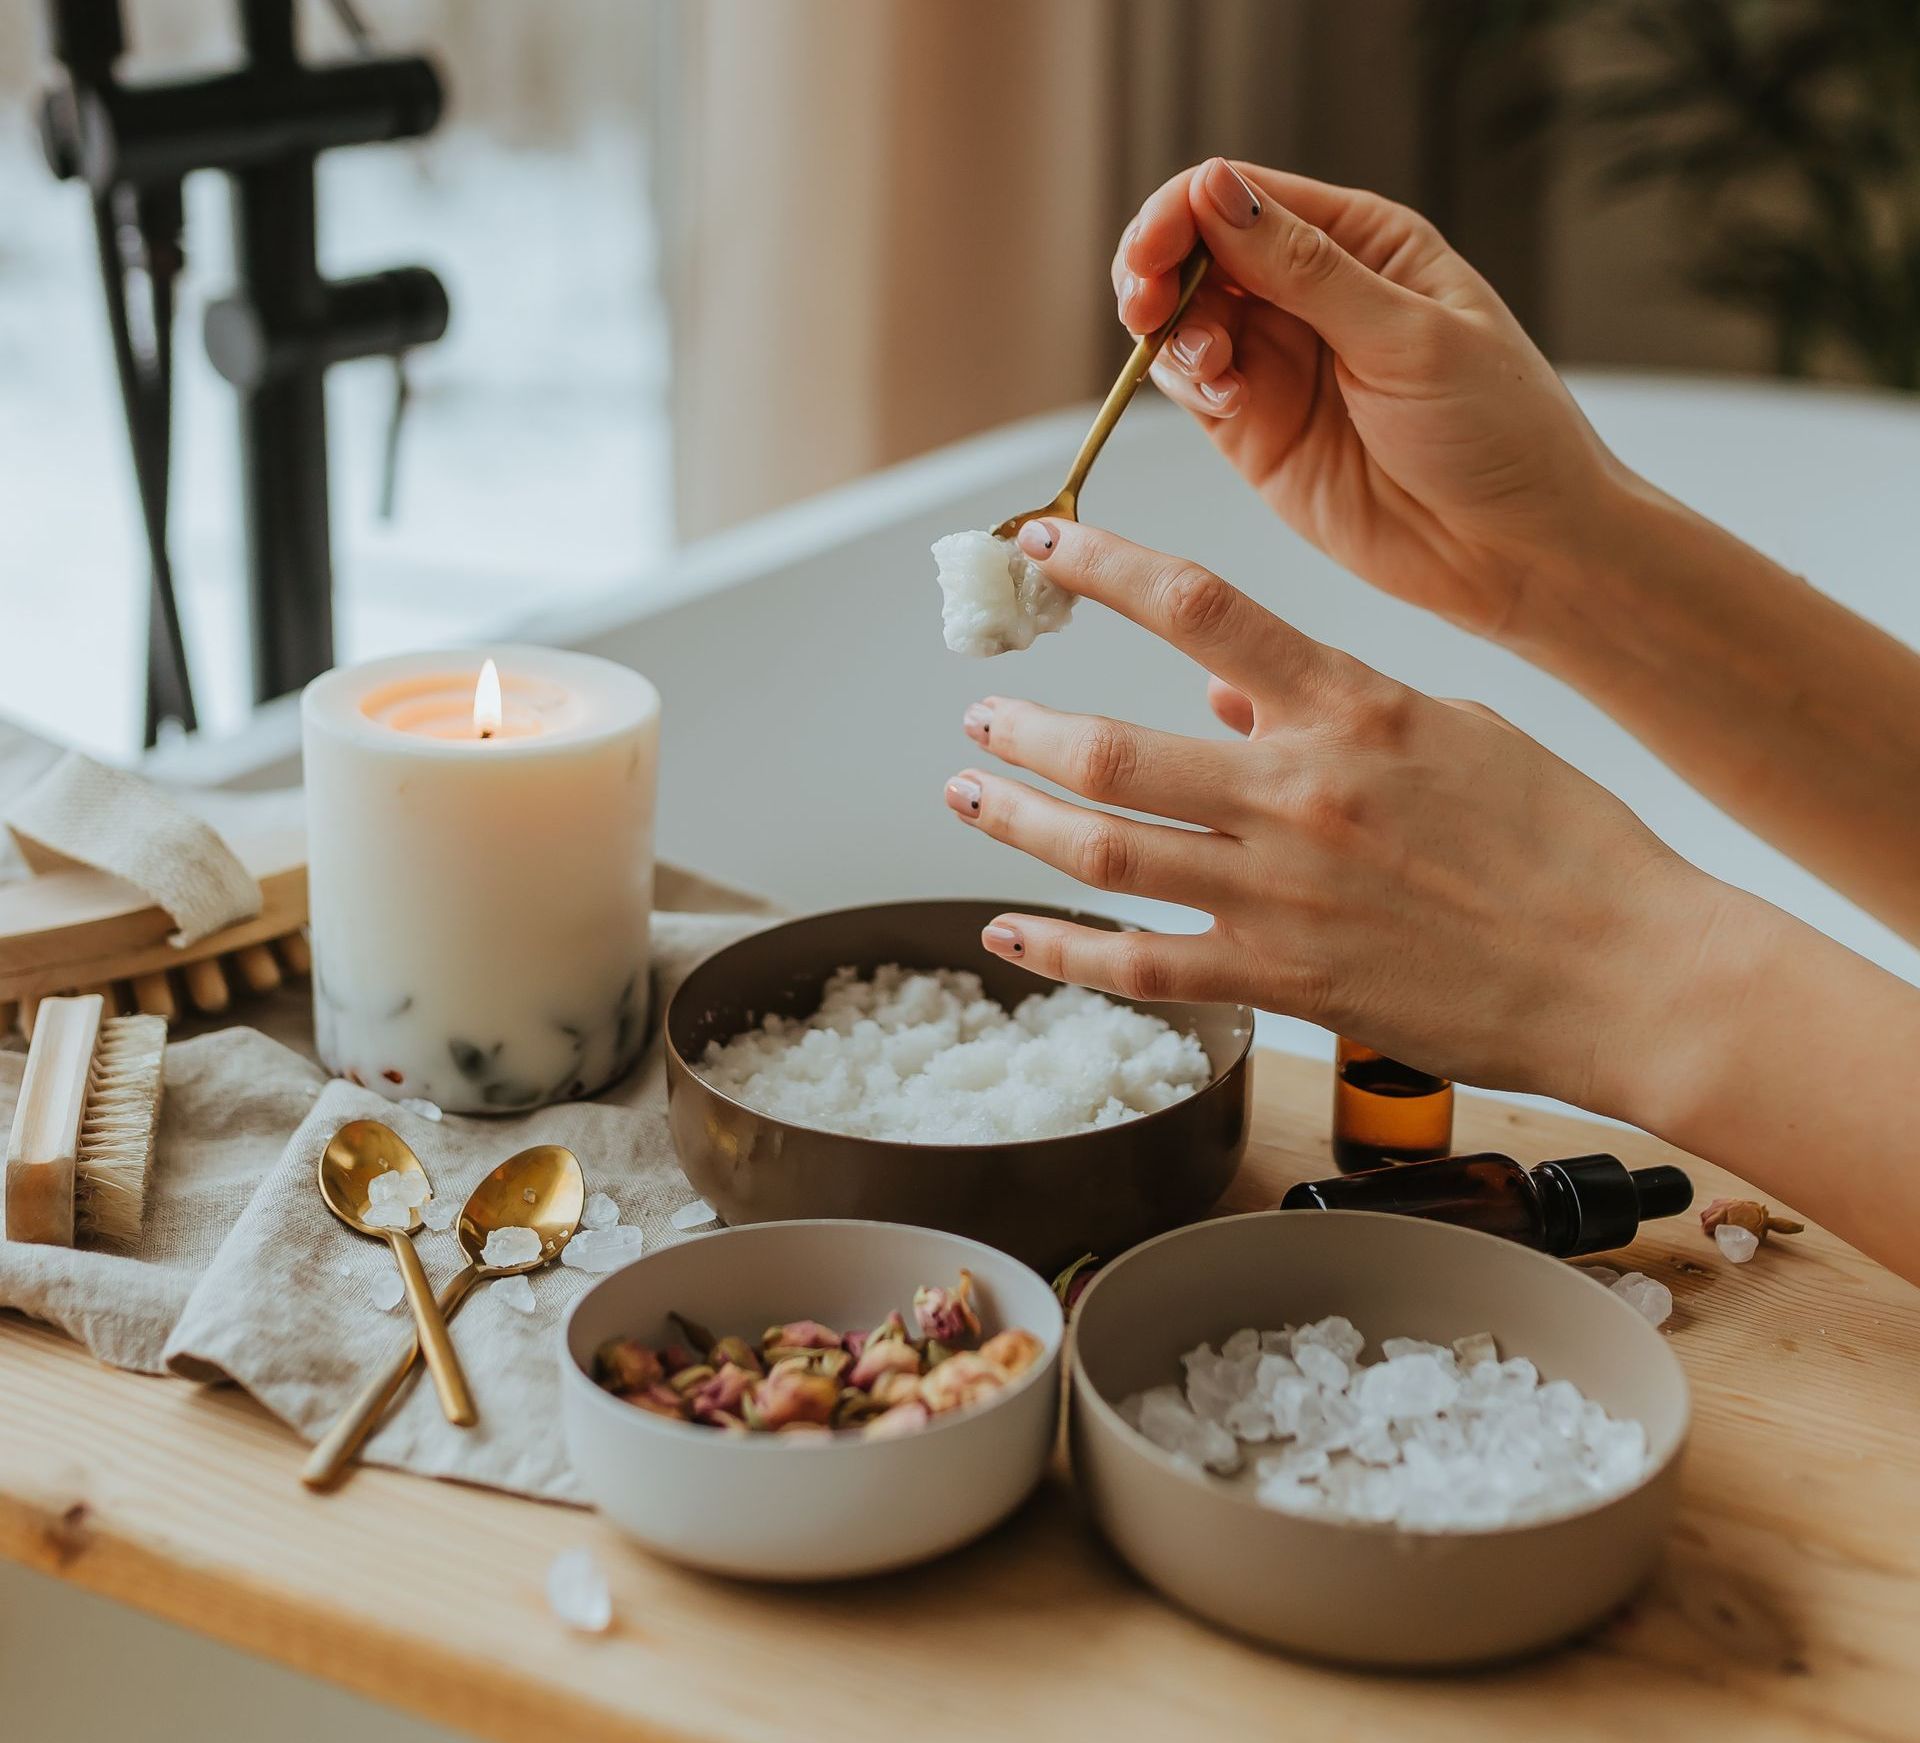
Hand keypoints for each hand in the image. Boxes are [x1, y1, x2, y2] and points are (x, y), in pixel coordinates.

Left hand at [944, 519, 1726, 1115]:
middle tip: (978, 716)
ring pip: (1106, 854)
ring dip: (1016, 822)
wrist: (1630, 971)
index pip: (1200, 608)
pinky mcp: (1286, 985)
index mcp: (1354, 709)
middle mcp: (1302, 795)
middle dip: (1024, 726)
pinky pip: (1143, 967)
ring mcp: (1285, 897)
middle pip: (1115, 748)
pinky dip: (1062, 950)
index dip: (1104, 566)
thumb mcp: (1456, 733)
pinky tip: (1008, 930)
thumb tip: (1225, 691)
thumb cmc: (1566, 843)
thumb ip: (1333, 707)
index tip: (1042, 546)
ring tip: (969, 795)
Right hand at [1117, 158, 1626, 641]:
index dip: (1183, 213)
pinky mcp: (1256, 432)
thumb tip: (1214, 188)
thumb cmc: (1498, 432)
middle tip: (1146, 305)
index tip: (1152, 253)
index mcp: (1362, 242)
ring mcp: (1279, 363)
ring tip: (1212, 370)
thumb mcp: (1408, 336)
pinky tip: (1226, 400)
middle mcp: (1311, 292)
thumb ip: (1305, 268)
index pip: (1242, 197)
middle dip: (1158, 270)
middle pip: (1197, 252)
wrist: (1517, 550)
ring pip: (1184, 320)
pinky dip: (1186, 384)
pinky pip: (1192, 388)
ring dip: (1172, 334)